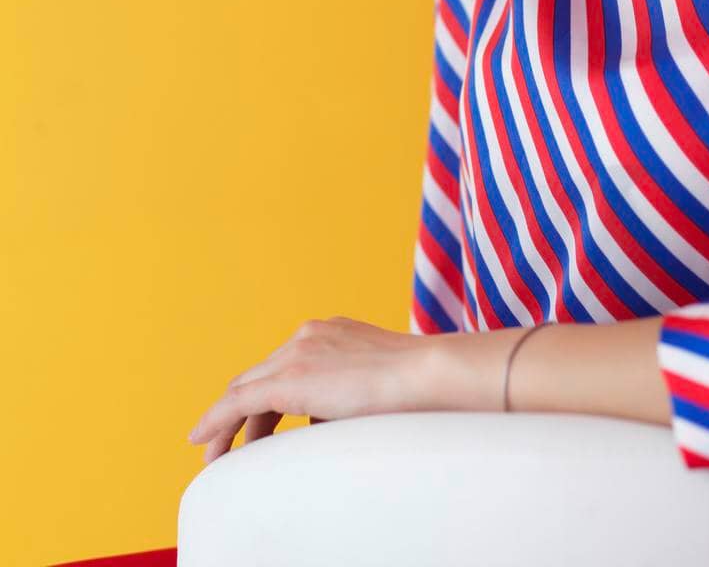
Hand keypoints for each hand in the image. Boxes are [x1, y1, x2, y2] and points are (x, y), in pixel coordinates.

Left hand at [187, 315, 439, 465]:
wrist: (428, 375)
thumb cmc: (415, 388)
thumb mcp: (372, 387)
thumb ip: (342, 398)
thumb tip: (320, 425)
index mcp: (332, 332)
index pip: (286, 365)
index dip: (265, 398)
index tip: (259, 426)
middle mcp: (310, 335)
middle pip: (261, 375)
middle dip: (243, 413)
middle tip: (233, 447)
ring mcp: (299, 351)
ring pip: (247, 388)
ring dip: (229, 422)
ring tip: (216, 455)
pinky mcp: (290, 377)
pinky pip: (240, 402)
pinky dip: (217, 420)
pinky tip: (202, 440)